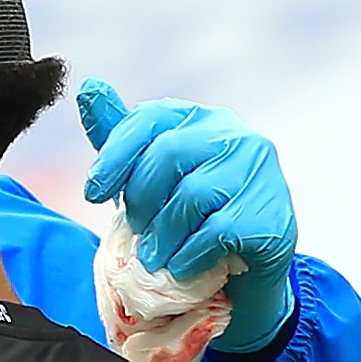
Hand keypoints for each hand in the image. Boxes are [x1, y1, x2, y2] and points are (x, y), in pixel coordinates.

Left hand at [79, 79, 295, 354]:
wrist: (241, 274)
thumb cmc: (188, 220)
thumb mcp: (148, 179)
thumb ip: (120, 138)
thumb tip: (89, 87)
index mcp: (199, 119)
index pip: (150, 117)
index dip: (114, 155)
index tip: (93, 194)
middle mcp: (234, 136)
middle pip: (168, 154)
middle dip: (140, 200)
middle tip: (136, 231)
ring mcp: (259, 173)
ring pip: (192, 195)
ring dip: (161, 236)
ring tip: (154, 256)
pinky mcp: (271, 215)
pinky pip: (216, 232)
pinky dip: (188, 256)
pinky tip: (182, 266)